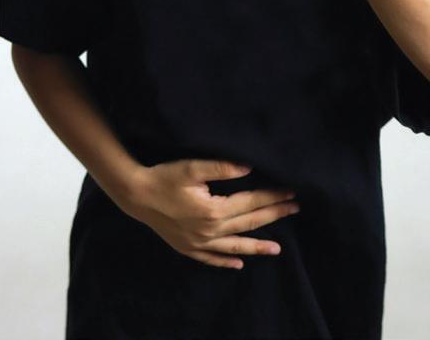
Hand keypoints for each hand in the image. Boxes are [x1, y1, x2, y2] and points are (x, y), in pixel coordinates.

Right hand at [122, 158, 300, 269]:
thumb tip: (249, 168)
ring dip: (257, 246)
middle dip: (273, 215)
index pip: (250, 202)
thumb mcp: (193, 167)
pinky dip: (226, 260)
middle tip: (294, 210)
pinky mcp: (187, 248)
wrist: (136, 195)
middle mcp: (209, 231)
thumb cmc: (164, 177)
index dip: (271, 196)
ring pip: (234, 245)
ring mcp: (198, 243)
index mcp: (213, 210)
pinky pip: (212, 258)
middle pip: (248, 223)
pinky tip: (239, 263)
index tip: (290, 193)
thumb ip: (222, 168)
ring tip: (277, 249)